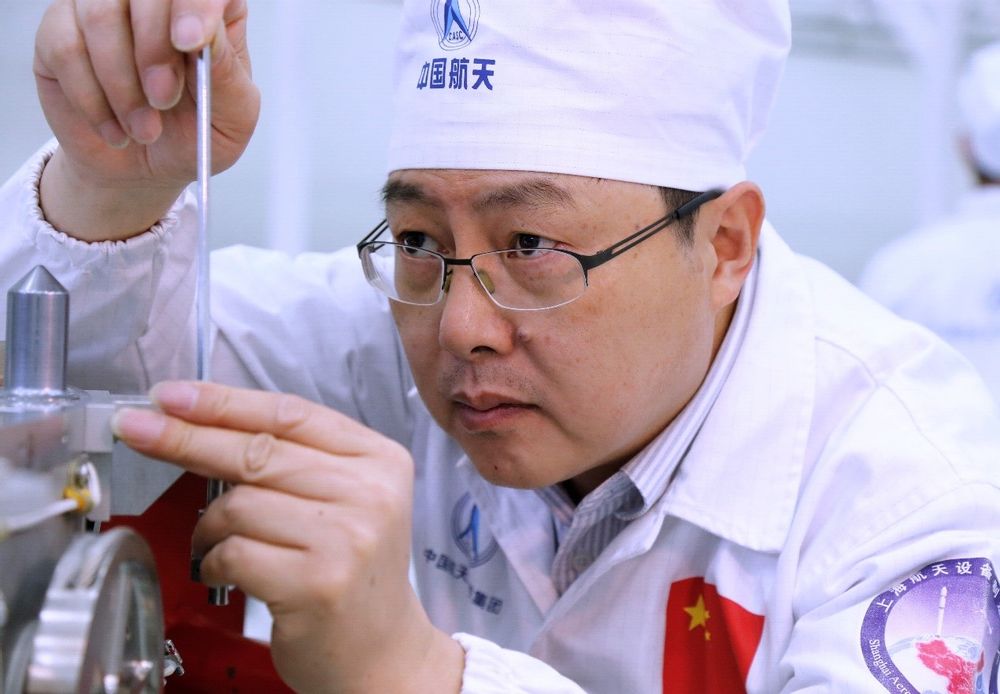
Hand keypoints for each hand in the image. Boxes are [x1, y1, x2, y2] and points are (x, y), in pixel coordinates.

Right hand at [33, 0, 259, 238]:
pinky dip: (91, 99)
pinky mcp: (61, 30)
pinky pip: (65, 47)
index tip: (190, 43)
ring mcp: (104, 7)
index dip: (194, 6)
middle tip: (163, 101)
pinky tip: (114, 128)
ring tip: (144, 129)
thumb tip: (206, 33)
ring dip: (122, 84)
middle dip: (154, 50)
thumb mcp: (231, 119)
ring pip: (100, 15)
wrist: (143, 170)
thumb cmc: (193, 135)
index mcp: (209, 10)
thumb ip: (227, 75)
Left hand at [111, 381, 463, 692]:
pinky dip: (215, 560)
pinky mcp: (317, 585)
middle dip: (186, 438)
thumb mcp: (344, 499)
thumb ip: (292, 459)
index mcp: (379, 460)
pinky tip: (225, 570)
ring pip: (239, 503)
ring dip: (209, 525)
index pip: (290, 414)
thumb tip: (200, 423)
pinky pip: (234, 552)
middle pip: (258, 450)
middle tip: (138, 428)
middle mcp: (371, 494)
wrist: (382, 650)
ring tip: (215, 543)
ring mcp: (347, 539)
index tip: (171, 396)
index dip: (224, 402)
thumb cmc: (350, 570)